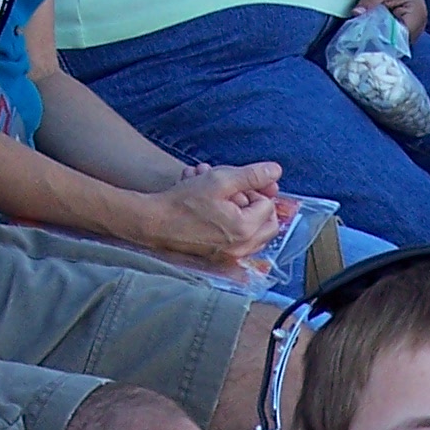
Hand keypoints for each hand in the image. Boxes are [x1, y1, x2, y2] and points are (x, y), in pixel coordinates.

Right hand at [139, 160, 285, 264]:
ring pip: (252, 231)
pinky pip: (237, 240)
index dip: (255, 190)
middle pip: (266, 223)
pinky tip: (211, 207)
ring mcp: (231, 256)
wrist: (153, 223)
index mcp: (245, 230)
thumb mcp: (219, 180)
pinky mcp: (220, 258)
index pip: (268, 206)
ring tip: (217, 195)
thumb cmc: (182, 203)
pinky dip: (230, 222)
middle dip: (253, 202)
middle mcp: (241, 248)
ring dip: (240, 210)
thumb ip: (251, 175)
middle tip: (234, 190)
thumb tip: (276, 171)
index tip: (235, 185)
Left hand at [359, 0, 427, 39]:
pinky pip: (397, 37)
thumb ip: (368, 2)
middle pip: (401, 44)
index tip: (368, 44)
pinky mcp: (408, 26)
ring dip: (385, 41)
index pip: (402, 38)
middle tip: (364, 43)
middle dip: (384, 43)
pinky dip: (386, 36)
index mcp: (416, 14)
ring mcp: (415, 26)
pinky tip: (374, 34)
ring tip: (368, 39)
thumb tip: (356, 14)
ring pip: (399, 42)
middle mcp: (419, 24)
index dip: (385, 42)